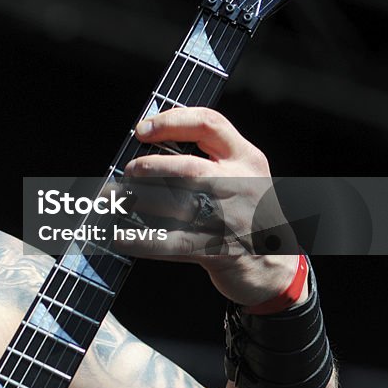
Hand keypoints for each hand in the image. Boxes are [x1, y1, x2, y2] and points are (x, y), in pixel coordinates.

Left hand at [118, 107, 300, 306]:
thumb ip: (210, 156)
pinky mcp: (214, 250)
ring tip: (113, 198)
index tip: (142, 129)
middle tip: (128, 171)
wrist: (273, 265)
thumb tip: (149, 144)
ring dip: (136, 200)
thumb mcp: (243, 174)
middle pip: (187, 168)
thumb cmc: (247, 212)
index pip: (209, 124)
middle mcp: (239, 185)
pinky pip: (169, 242)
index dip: (170, 122)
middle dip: (149, 167)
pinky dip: (140, 240)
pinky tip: (119, 236)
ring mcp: (228, 219)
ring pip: (174, 204)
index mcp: (246, 158)